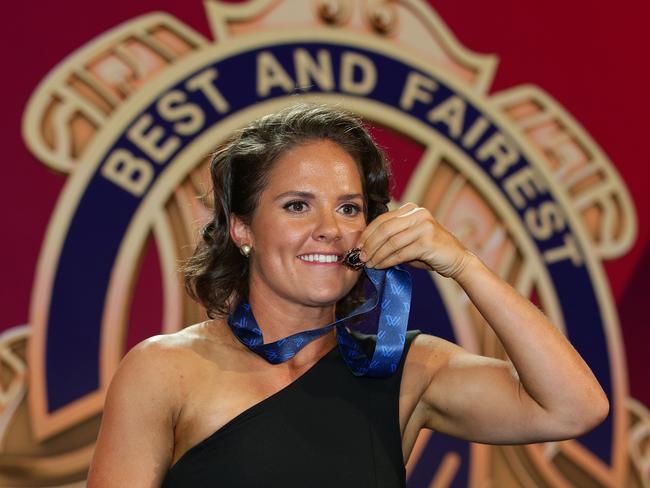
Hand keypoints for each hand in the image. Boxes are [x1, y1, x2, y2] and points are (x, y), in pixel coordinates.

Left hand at [356, 203, 473, 278]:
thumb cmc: (430, 252)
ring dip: (376, 254)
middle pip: (385, 229)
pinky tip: (380, 266)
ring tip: (368, 264)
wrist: (457, 260)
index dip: (367, 233)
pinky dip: (387, 260)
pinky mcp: (427, 241)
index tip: (357, 246)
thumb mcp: (409, 239)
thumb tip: (366, 247)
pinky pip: (401, 252)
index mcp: (411, 210)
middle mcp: (418, 214)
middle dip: (369, 244)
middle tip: (360, 257)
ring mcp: (424, 226)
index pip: (382, 219)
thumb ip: (392, 238)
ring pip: (391, 241)